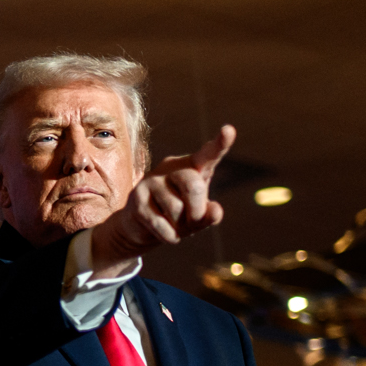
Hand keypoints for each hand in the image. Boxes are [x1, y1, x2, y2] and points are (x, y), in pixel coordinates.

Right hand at [92, 125, 236, 269]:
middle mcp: (171, 168)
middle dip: (197, 211)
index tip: (229, 130)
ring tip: (176, 225)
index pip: (208, 154)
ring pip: (176, 208)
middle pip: (193, 186)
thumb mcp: (198, 216)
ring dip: (181, 226)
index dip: (220, 143)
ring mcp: (151, 181)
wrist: (141, 226)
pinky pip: (160, 223)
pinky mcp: (136, 198)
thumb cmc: (178, 216)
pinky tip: (168, 233)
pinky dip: (170, 235)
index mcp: (192, 167)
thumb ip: (210, 214)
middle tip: (194, 221)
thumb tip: (216, 211)